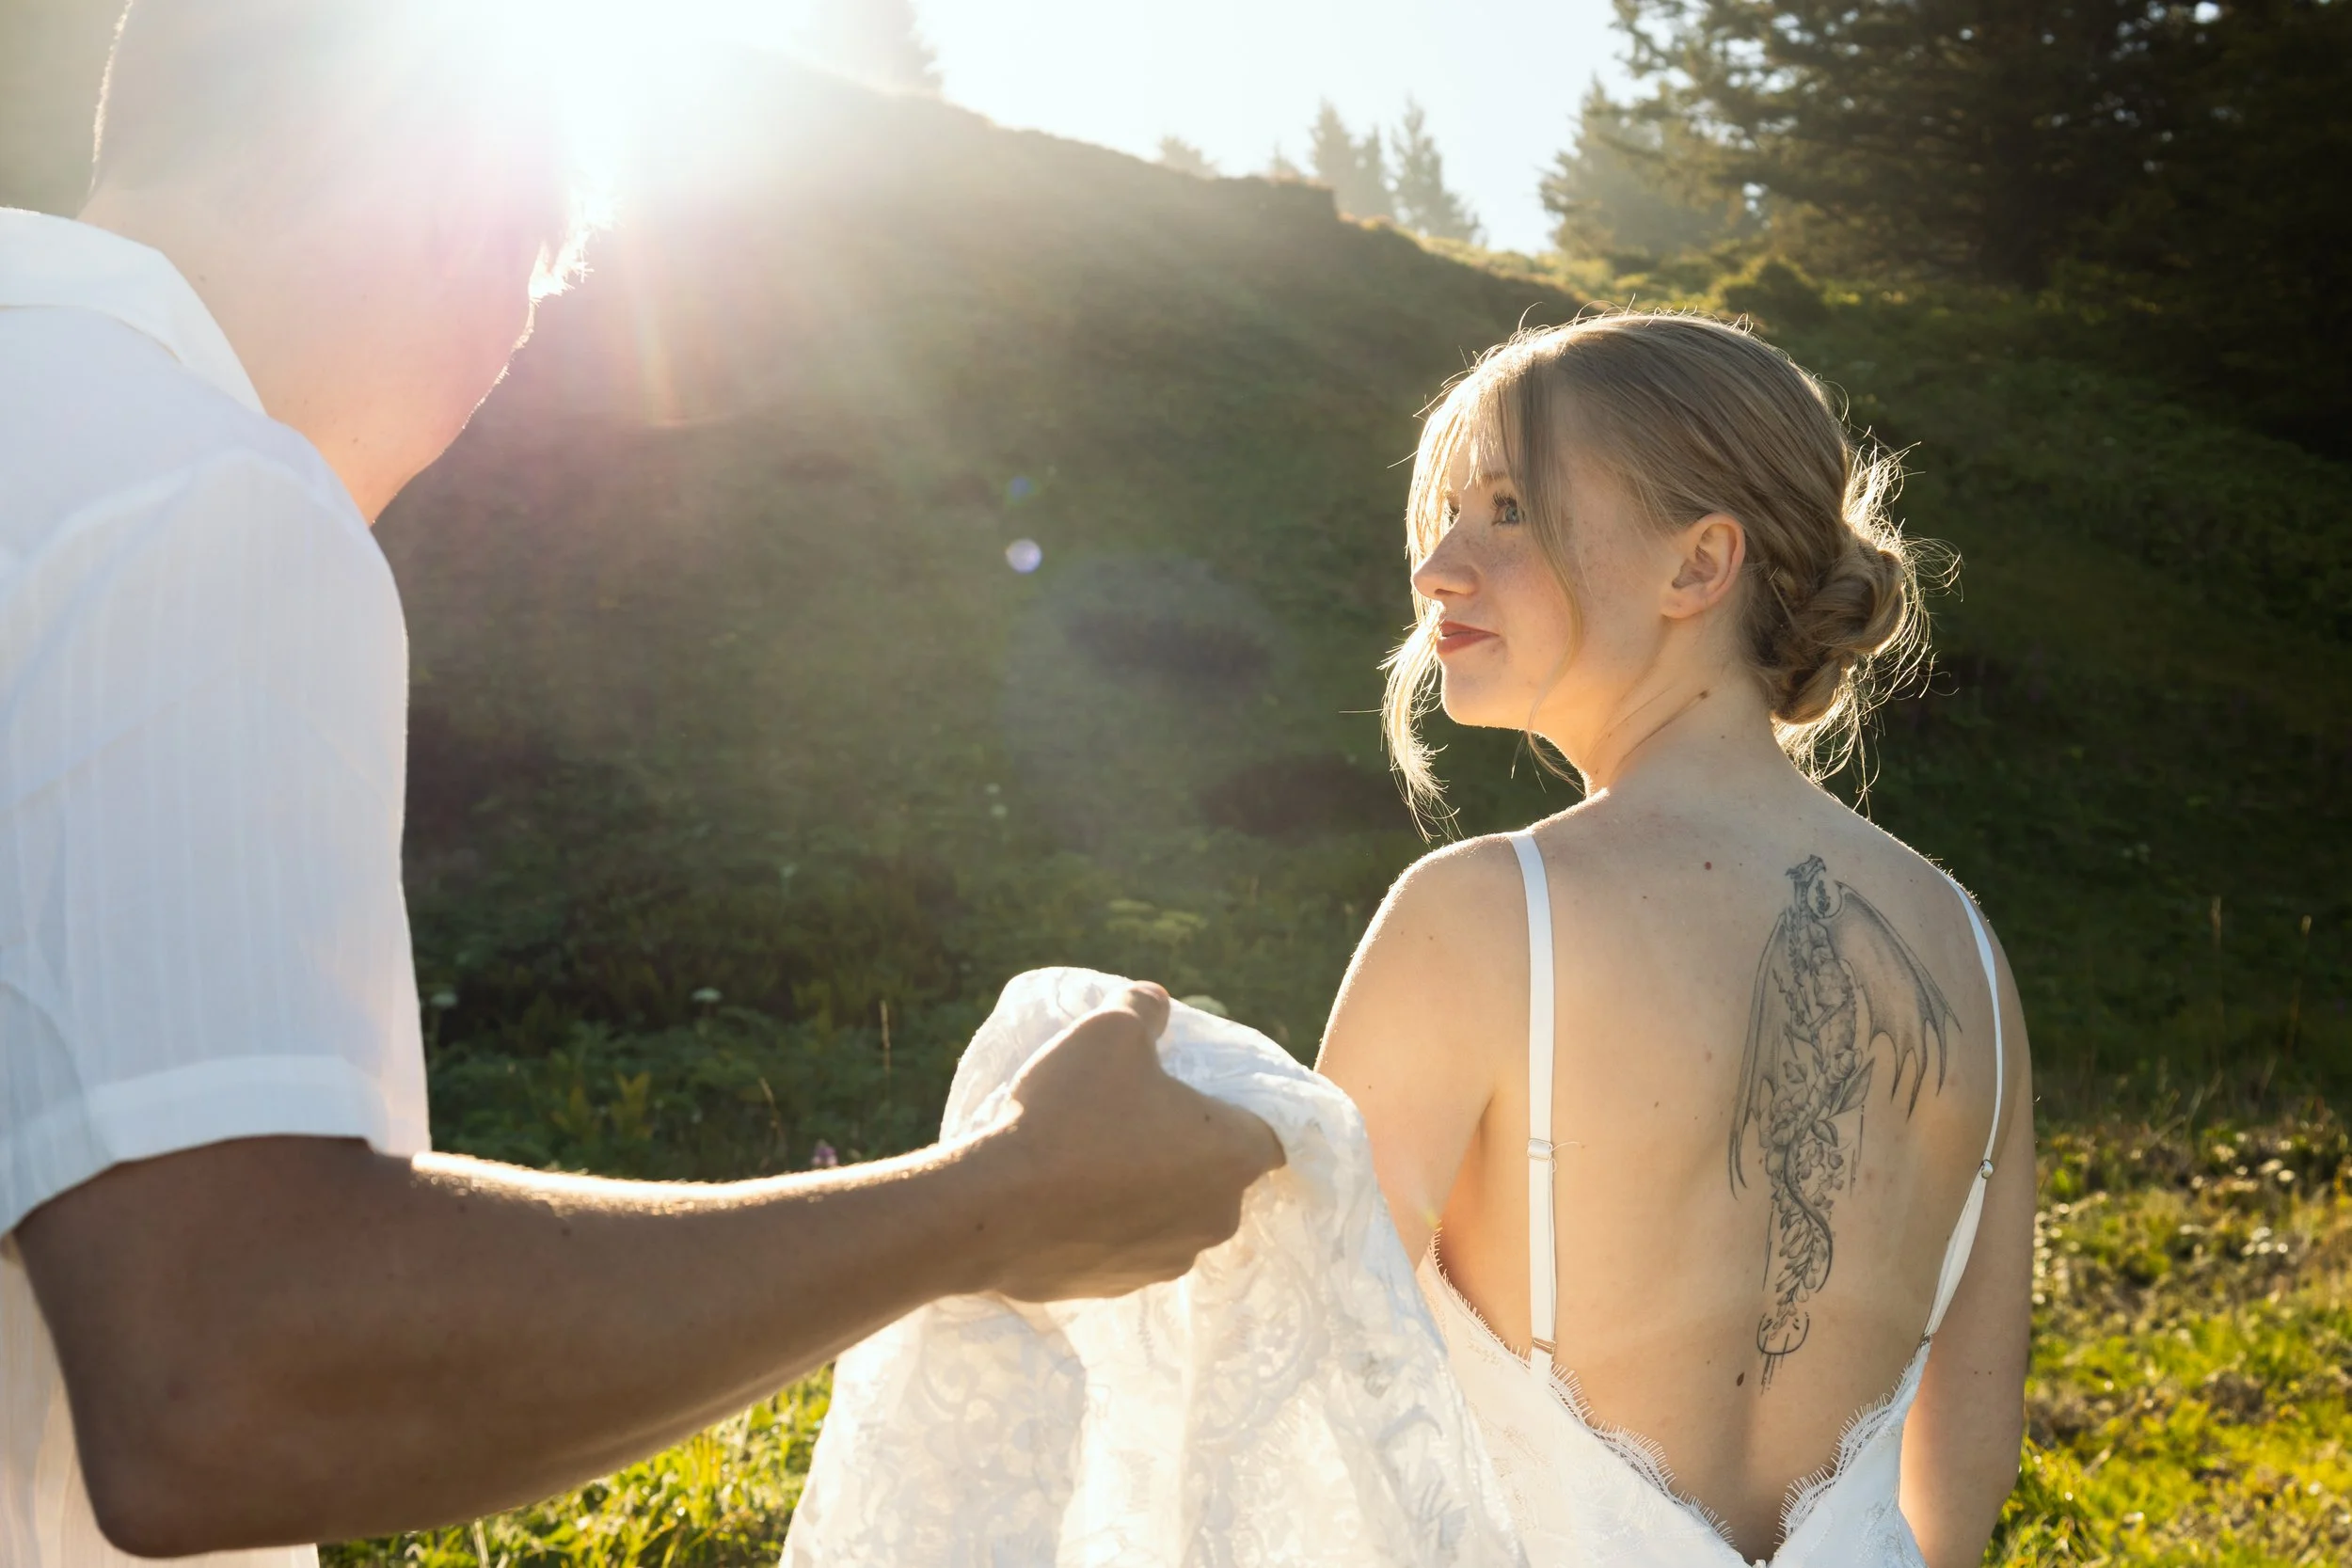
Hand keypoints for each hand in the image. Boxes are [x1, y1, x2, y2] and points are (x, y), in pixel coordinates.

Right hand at [977, 982, 1284, 1300]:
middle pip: (1219, 1173)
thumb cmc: (1069, 1112)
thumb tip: (1155, 1001)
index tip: (1193, 1094)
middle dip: (1187, 1148)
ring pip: (1174, 1213)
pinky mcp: (1123, 1288)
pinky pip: (1130, 1245)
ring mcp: (1170, 1261)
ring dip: (1150, 1189)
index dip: (1235, 1109)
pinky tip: (1070, 1197)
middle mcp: (1219, 1217)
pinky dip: (1111, 1224)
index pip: (1271, 1131)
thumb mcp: (1109, 1031)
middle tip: (1135, 1116)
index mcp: (1234, 1154)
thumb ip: (1145, 1008)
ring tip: (1094, 1156)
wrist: (995, 1207)